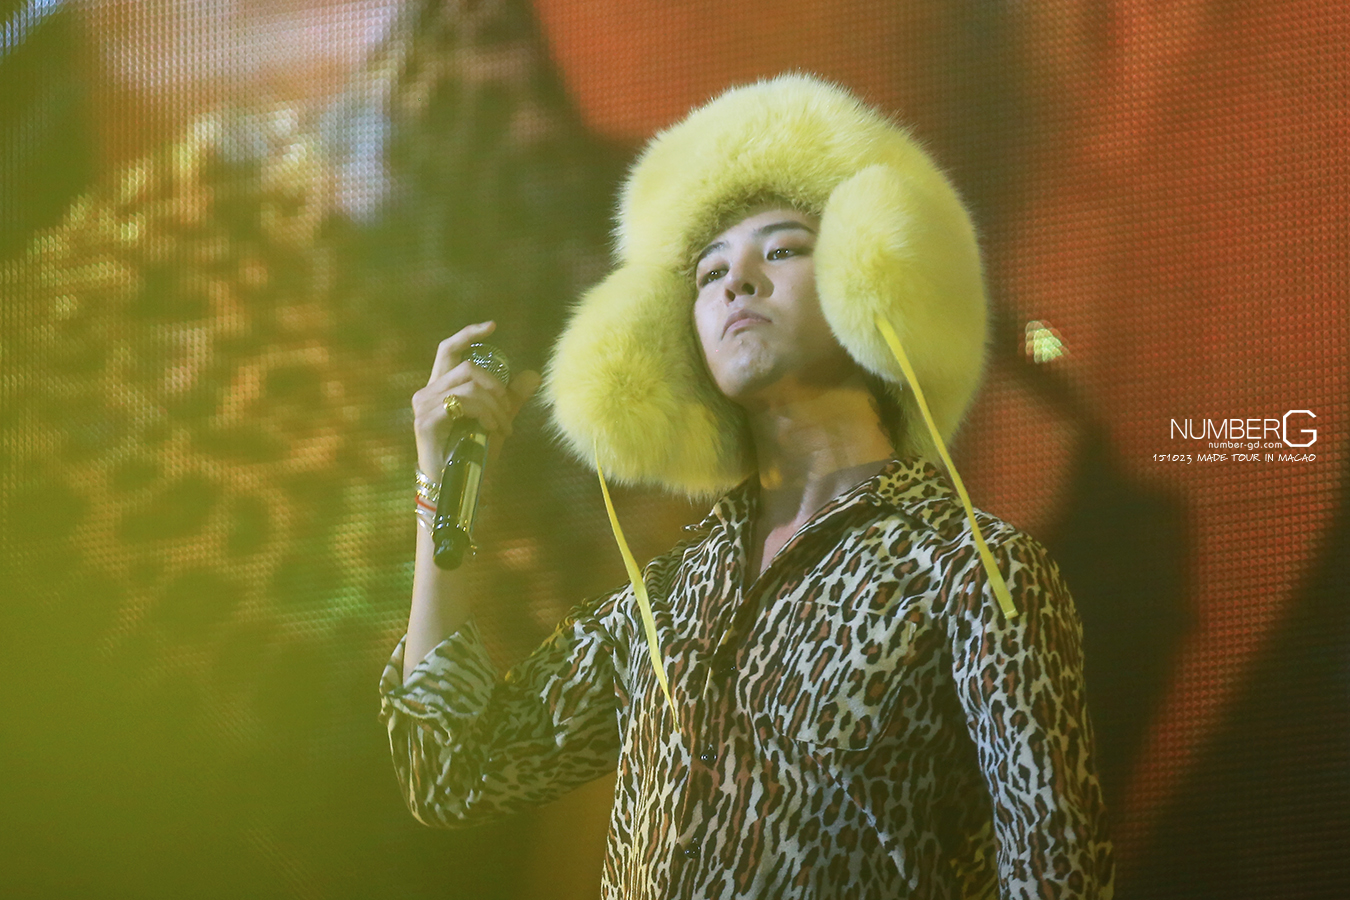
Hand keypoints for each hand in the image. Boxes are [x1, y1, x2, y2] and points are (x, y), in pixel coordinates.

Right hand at [411, 321, 541, 473]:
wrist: (455, 487)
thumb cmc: (471, 455)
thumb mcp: (496, 420)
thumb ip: (510, 399)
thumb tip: (533, 375)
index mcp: (439, 387)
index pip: (449, 349)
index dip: (468, 334)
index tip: (493, 326)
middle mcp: (426, 393)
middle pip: (468, 367)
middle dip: (496, 385)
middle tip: (508, 410)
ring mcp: (423, 407)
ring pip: (470, 386)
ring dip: (495, 406)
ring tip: (503, 427)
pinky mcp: (425, 422)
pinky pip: (463, 404)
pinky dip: (485, 414)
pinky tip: (492, 430)